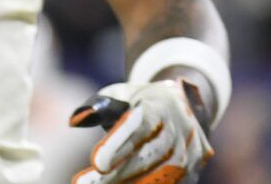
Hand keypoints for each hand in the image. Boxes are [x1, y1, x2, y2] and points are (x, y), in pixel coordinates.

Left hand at [69, 79, 213, 183]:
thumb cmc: (140, 103)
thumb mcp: (121, 95)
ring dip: (131, 183)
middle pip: (150, 154)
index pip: (141, 124)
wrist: (184, 106)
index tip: (97, 162)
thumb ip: (100, 105)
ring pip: (163, 174)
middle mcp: (180, 126)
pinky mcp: (193, 168)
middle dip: (119, 174)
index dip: (119, 144)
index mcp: (161, 104)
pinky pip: (172, 183)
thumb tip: (76, 119)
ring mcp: (190, 149)